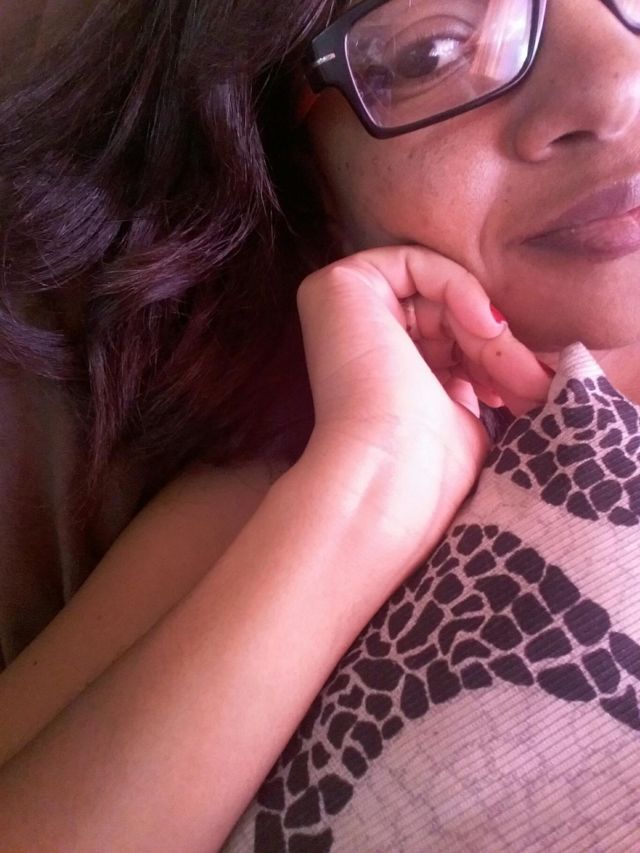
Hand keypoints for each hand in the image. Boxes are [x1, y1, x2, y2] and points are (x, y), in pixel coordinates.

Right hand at [295, 245, 551, 569]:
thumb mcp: (467, 412)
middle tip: (531, 379)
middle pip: (443, 314)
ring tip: (506, 366)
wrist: (388, 475)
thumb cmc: (426, 464)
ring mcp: (342, 311)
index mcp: (379, 372)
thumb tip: (533, 369)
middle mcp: (356, 339)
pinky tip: (484, 326)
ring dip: (482, 326)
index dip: (491, 357)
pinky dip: (459, 286)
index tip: (526, 388)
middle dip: (494, 345)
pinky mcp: (336, 287)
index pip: (447, 340)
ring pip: (435, 292)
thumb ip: (481, 379)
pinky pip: (413, 263)